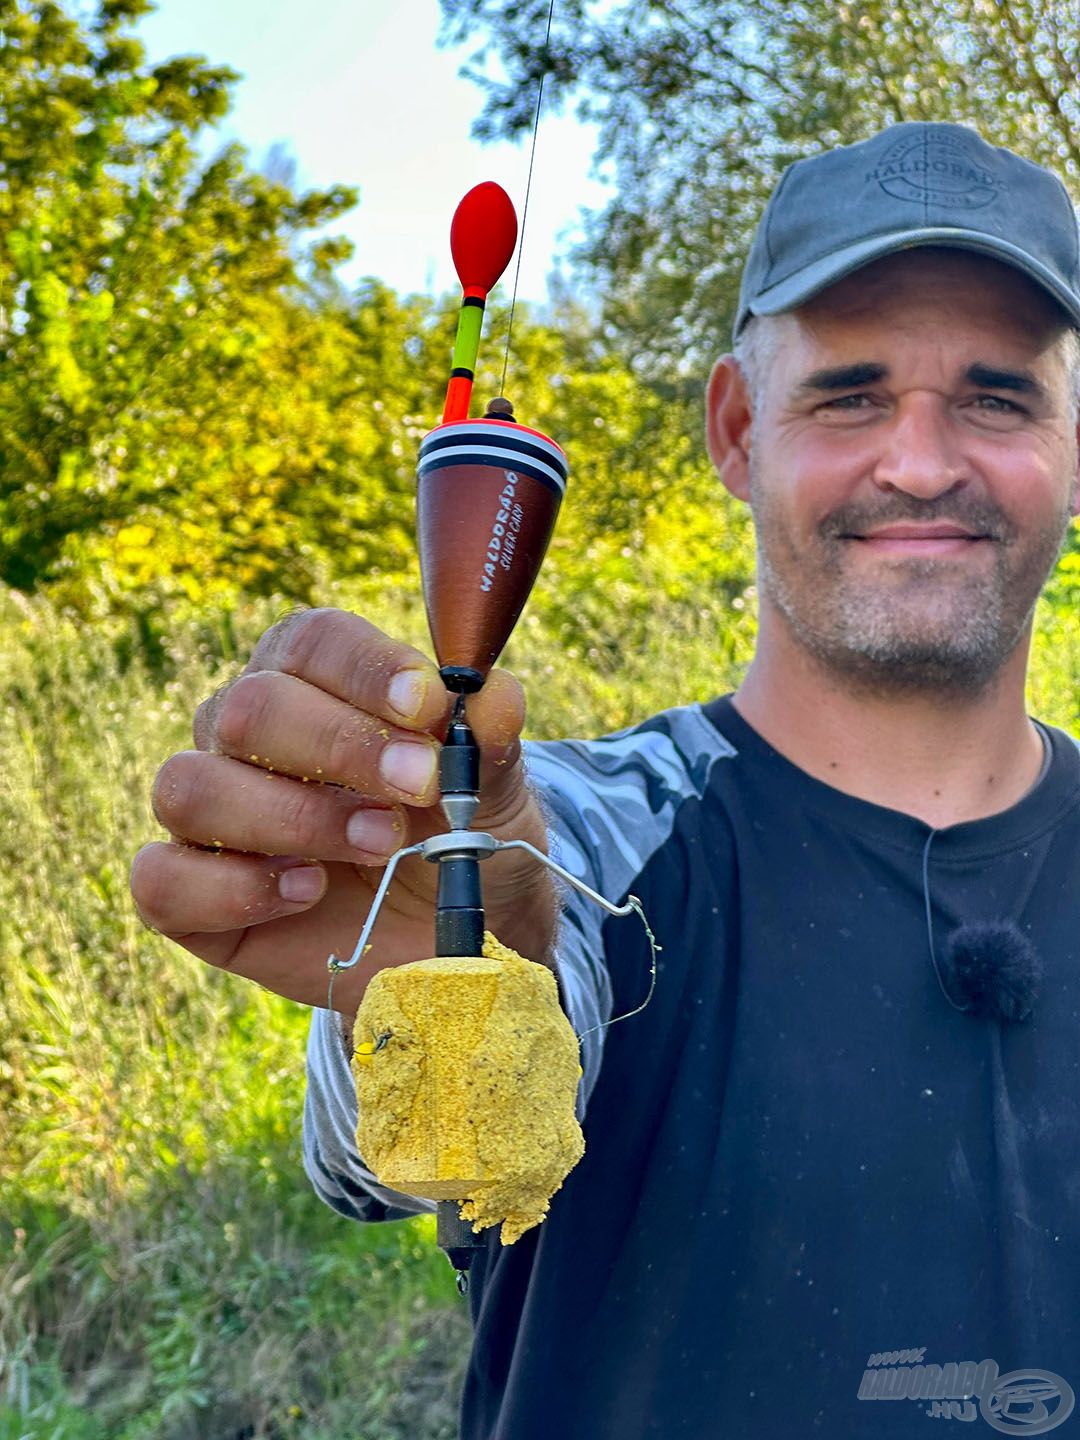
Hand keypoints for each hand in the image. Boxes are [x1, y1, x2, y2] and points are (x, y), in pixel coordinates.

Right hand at [130, 608, 554, 1014]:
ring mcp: (209, 814)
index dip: (365, 668)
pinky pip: (162, 880)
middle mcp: (242, 735)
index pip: (310, 642)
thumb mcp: (494, 792)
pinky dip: (235, 888)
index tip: (428, 707)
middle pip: (249, 709)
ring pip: (191, 789)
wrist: (450, 937)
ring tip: (378, 846)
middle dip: (341, 747)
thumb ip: (489, 742)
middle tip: (417, 789)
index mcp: (312, 680)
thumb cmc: (460, 837)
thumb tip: (493, 696)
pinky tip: (307, 892)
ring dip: (292, 817)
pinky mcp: (188, 895)